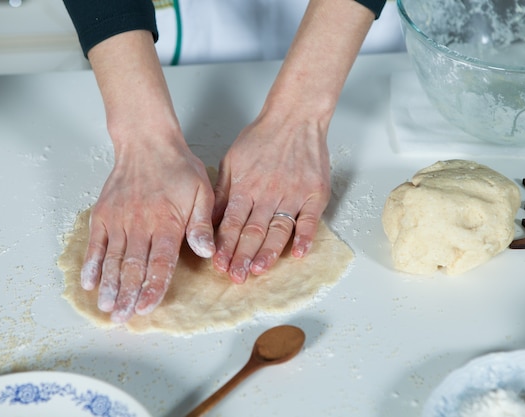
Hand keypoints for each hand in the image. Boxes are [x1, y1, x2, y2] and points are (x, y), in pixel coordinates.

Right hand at [81, 141, 214, 322]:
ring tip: (106, 308)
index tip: (146, 308)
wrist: (147, 143)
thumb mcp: (202, 192)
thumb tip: (206, 252)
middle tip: (122, 319)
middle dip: (127, 296)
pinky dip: (91, 264)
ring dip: (109, 286)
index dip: (152, 287)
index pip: (160, 263)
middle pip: (133, 267)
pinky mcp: (104, 214)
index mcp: (167, 223)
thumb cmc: (178, 168)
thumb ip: (202, 224)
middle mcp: (141, 225)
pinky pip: (95, 244)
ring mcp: (119, 220)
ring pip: (112, 260)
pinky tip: (88, 282)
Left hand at [210, 0, 373, 282]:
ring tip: (260, 270)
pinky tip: (300, 253)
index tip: (219, 264)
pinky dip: (305, 237)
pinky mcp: (314, 193)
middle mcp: (267, 194)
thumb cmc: (261, 138)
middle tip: (236, 277)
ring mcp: (292, 195)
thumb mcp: (232, 161)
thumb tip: (210, 218)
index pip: (232, 223)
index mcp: (245, 188)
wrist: (294, 118)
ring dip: (269, 252)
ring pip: (278, 230)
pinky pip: (309, 219)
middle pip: (252, 232)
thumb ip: (223, 192)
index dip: (224, 245)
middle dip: (242, 257)